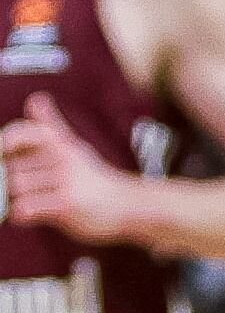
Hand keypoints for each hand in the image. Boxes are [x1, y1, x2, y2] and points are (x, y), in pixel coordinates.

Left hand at [1, 96, 141, 245]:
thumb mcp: (72, 146)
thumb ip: (50, 124)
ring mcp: (66, 178)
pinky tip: (32, 214)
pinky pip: (25, 208)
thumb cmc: (91, 176)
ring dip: (13, 201)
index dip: (6, 142)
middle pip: (10, 168)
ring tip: (28, 202)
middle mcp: (64, 155)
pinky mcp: (67, 203)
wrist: (125, 204)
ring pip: (15, 188)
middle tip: (23, 190)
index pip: (20, 133)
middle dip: (7, 183)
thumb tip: (35, 98)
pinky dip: (21, 214)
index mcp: (61, 141)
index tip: (6, 155)